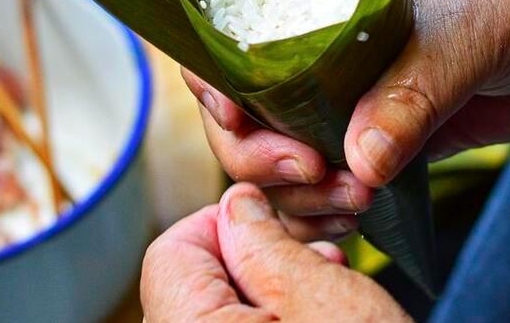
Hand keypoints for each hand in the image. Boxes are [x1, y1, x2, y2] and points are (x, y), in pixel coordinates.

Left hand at [141, 182, 410, 321]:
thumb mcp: (316, 295)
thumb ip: (262, 241)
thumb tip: (237, 203)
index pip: (173, 249)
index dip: (228, 217)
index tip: (280, 211)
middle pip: (203, 275)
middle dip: (264, 243)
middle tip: (321, 236)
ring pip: (233, 301)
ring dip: (282, 271)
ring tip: (335, 264)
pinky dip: (285, 306)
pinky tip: (331, 295)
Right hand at [183, 0, 509, 217]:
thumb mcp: (460, 29)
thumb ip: (411, 92)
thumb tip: (359, 161)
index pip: (226, 36)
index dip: (214, 83)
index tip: (241, 120)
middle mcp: (313, 45)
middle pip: (239, 112)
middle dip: (258, 155)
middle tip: (313, 173)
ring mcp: (342, 95)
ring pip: (278, 158)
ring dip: (296, 195)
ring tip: (351, 202)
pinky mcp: (377, 137)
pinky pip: (329, 183)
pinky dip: (326, 212)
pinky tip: (353, 218)